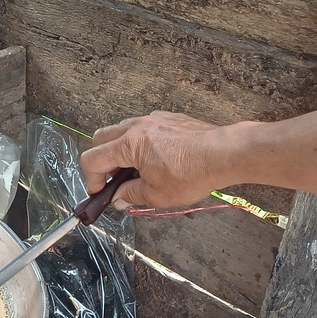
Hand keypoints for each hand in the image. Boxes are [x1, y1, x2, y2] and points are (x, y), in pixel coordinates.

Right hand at [80, 112, 250, 208]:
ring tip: (136, 171)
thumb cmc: (191, 174)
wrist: (225, 154)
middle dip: (102, 161)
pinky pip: (144, 127)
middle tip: (114, 180)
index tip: (101, 193)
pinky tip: (157, 159)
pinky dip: (140, 143)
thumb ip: (131, 194)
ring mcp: (154, 118)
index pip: (92, 159)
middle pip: (101, 138)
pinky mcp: (169, 118)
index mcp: (128, 144)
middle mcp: (137, 126)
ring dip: (120, 150)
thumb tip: (118, 198)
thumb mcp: (156, 194)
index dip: (92, 180)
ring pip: (122, 130)